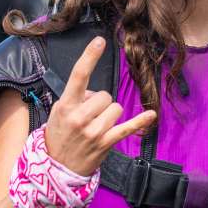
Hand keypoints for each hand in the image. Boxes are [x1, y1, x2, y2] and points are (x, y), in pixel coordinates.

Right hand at [43, 37, 156, 175]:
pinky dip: (140, 122)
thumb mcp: (60, 113)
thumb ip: (77, 98)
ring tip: (97, 126)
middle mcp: (79, 117)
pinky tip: (151, 115)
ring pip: (116, 108)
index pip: (78, 76)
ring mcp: (93, 131)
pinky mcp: (106, 142)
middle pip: (105, 95)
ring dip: (110, 114)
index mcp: (66, 105)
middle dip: (101, 102)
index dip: (89, 57)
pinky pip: (127, 127)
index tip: (99, 41)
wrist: (56, 166)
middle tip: (89, 116)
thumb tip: (97, 94)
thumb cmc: (60, 135)